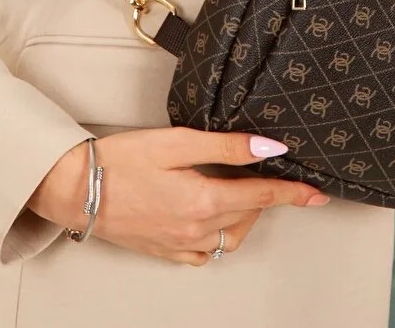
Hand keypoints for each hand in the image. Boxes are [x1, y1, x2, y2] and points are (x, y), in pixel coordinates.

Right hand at [28, 128, 328, 265]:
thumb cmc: (121, 160)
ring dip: (243, 214)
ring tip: (240, 189)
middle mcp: (196, 229)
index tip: (318, 194)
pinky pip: (204, 252)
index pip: (262, 195)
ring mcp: (180, 244)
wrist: (76, 189)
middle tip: (271, 173)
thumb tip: (269, 146)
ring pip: (230, 235)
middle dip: (265, 195)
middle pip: (248, 213)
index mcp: (203, 200)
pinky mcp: (164, 251)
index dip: (293, 193)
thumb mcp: (177, 141)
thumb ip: (226, 146)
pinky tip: (213, 218)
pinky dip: (218, 236)